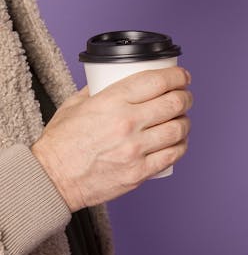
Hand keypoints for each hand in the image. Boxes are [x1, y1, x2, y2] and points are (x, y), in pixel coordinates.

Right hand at [31, 66, 192, 211]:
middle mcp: (128, 124)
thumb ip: (98, 90)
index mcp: (112, 101)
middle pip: (174, 104)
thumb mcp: (76, 104)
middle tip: (185, 97)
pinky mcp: (140, 173)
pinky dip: (181, 146)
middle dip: (186, 97)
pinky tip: (179, 142)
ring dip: (185, 122)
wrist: (54, 178)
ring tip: (183, 120)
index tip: (182, 76)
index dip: (177, 76)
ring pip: (178, 130)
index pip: (157, 81)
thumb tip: (114, 80)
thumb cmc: (62, 143)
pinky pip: (172, 156)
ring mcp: (136, 150)